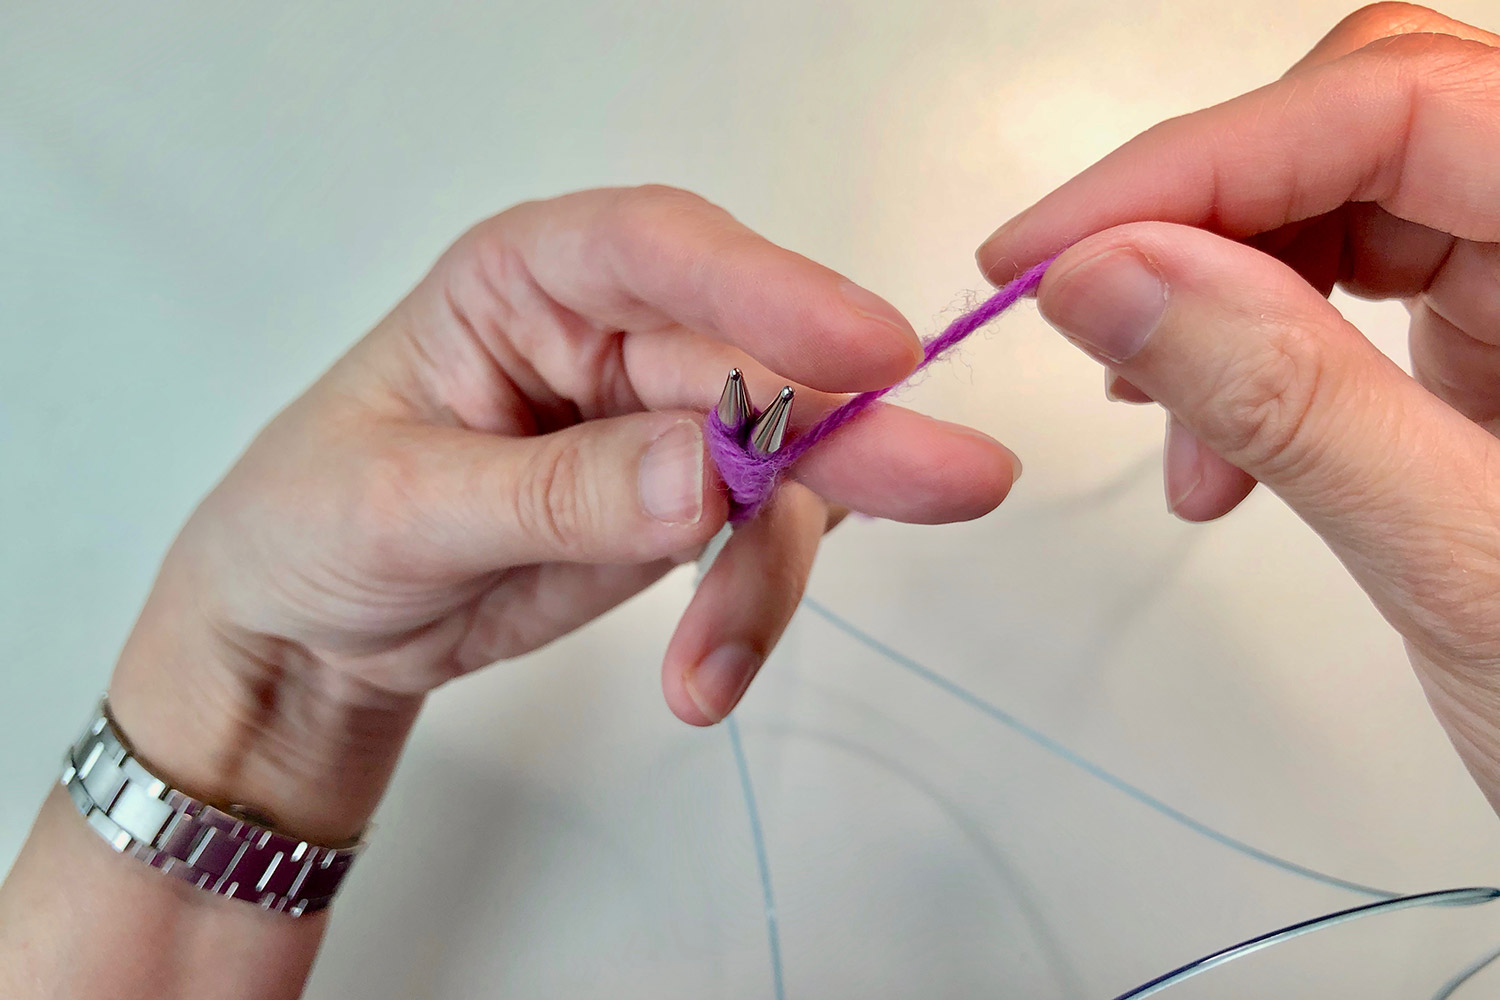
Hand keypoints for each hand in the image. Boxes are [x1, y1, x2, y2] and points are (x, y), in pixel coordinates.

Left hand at [111, 185, 1017, 840]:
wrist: (309, 631)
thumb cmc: (314, 526)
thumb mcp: (404, 509)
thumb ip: (560, 490)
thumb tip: (714, 470)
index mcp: (526, 281)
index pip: (658, 250)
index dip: (770, 289)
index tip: (869, 349)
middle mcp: (611, 335)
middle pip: (758, 361)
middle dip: (845, 436)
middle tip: (960, 483)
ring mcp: (659, 422)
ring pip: (784, 466)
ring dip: (774, 568)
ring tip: (712, 668)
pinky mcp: (683, 506)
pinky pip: (760, 544)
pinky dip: (749, 614)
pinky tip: (700, 682)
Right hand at [977, 4, 1499, 810]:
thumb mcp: (1468, 563)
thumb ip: (1293, 403)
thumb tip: (1114, 279)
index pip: (1393, 107)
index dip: (1197, 163)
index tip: (1056, 247)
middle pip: (1360, 129)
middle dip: (1201, 224)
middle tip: (1085, 310)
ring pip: (1340, 204)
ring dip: (1214, 303)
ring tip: (1167, 430)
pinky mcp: (1495, 337)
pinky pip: (1345, 288)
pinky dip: (1251, 355)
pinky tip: (1218, 450)